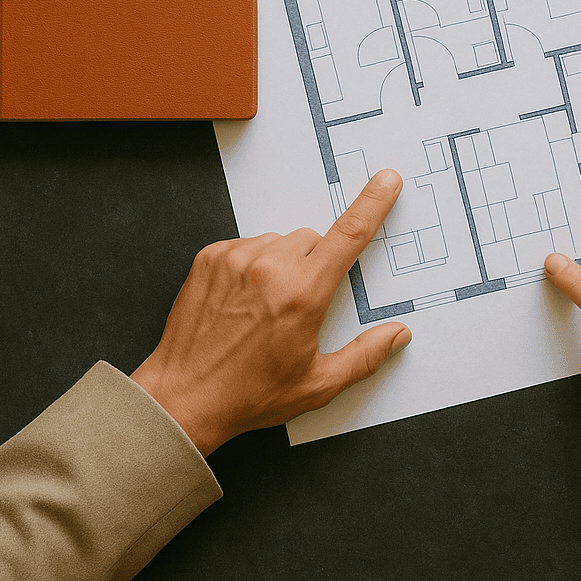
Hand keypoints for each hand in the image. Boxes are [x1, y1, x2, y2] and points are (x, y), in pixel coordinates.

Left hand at [130, 170, 410, 455]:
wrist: (182, 399)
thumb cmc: (248, 395)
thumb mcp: (317, 384)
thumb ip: (365, 356)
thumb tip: (397, 334)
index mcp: (302, 294)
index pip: (349, 236)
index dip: (373, 204)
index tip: (386, 181)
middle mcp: (268, 267)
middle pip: (312, 240)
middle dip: (315, 264)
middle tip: (299, 305)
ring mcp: (235, 258)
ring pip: (278, 242)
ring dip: (282, 263)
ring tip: (265, 307)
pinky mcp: (209, 257)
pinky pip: (246, 246)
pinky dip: (252, 265)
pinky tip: (243, 301)